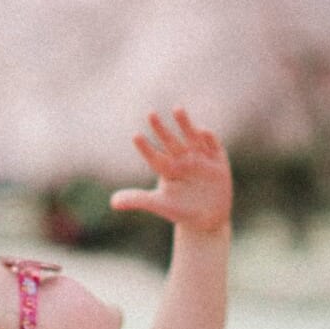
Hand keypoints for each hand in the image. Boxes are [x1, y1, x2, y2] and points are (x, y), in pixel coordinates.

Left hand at [110, 108, 232, 236]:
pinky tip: (202, 131)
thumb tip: (112, 202)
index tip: (135, 137)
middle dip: (161, 129)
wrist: (208, 219)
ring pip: (191, 137)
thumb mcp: (160, 205)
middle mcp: (182, 159)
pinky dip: (208, 138)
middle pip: (170, 142)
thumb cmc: (181, 210)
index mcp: (167, 168)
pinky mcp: (218, 161)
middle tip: (150, 114)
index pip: (154, 157)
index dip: (146, 148)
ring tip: (176, 109)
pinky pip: (213, 146)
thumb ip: (137, 200)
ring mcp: (200, 158)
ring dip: (185, 124)